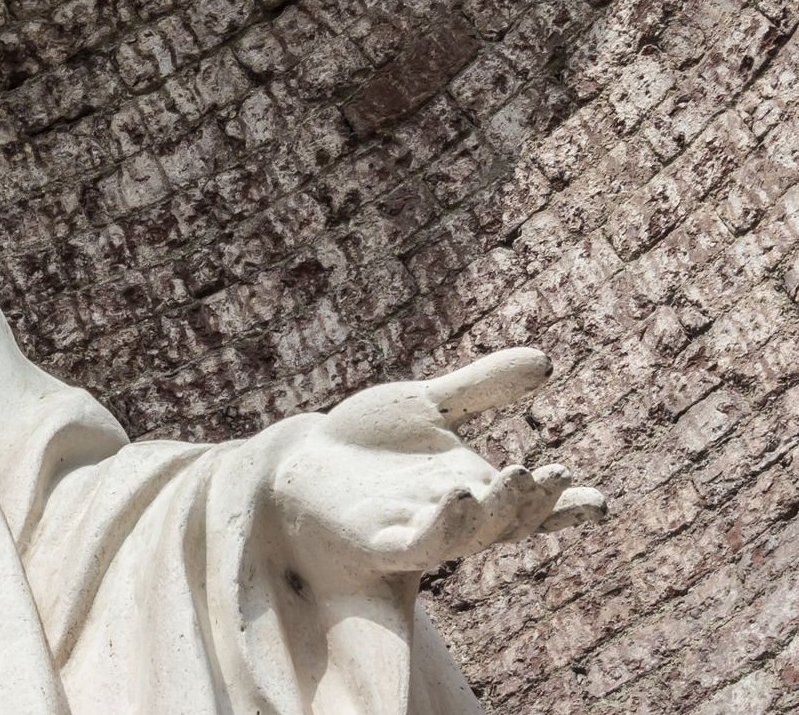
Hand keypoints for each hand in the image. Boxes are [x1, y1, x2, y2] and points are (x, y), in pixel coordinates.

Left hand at [271, 348, 605, 585]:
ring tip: (515, 473)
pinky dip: (445, 524)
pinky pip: (420, 540)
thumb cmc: (371, 442)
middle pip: (507, 519)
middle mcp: (459, 517)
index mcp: (479, 488)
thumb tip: (545, 361)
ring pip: (470, 533)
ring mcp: (422, 532)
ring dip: (497, 510)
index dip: (565, 507)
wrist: (305, 466)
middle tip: (550, 472)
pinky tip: (460, 497)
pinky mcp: (383, 542)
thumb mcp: (425, 407)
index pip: (533, 504)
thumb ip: (480, 387)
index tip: (597, 501)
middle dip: (532, 500)